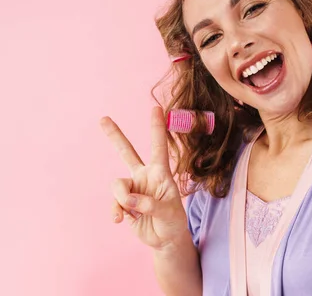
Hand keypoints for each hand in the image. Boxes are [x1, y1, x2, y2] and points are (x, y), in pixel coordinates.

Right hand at [101, 106, 189, 250]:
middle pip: (127, 152)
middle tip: (103, 119)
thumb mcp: (168, 213)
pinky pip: (113, 202)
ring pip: (117, 185)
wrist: (164, 239)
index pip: (159, 147)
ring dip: (121, 200)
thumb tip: (128, 199)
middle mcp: (145, 176)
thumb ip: (149, 204)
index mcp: (160, 173)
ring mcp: (132, 188)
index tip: (156, 108)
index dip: (157, 128)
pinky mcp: (123, 202)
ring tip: (131, 212)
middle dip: (115, 136)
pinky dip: (115, 211)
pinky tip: (121, 220)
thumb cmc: (173, 221)